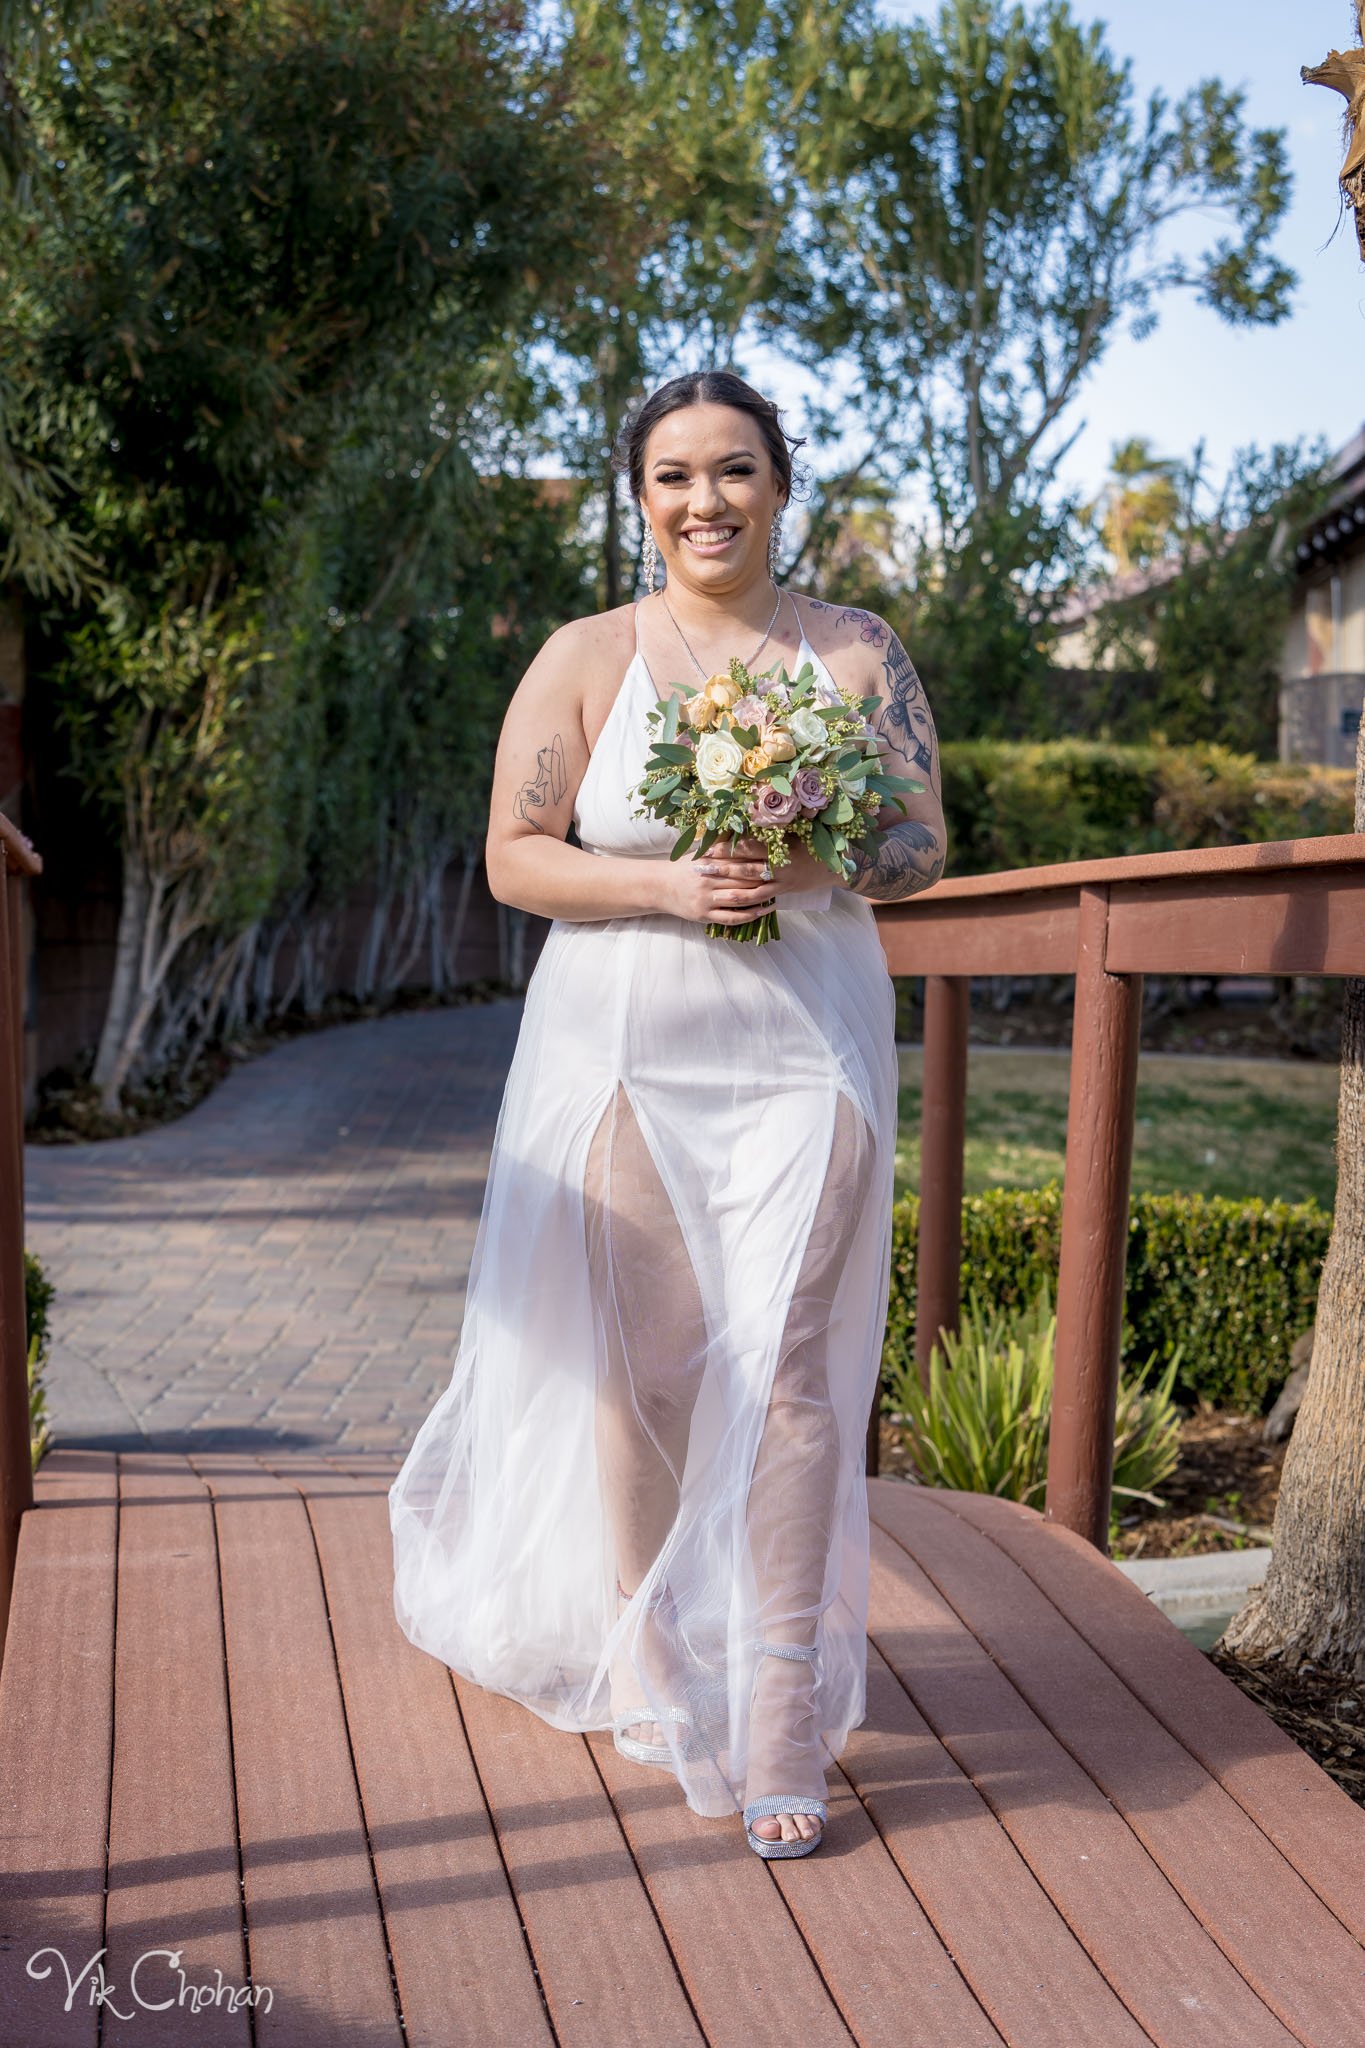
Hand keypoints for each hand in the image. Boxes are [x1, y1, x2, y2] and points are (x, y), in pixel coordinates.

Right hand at [654, 834, 779, 926]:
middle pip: (741, 880)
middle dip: (762, 879)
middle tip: (782, 877)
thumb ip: (719, 843)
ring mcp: (706, 900)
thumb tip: (739, 824)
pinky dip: (749, 916)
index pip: (738, 861)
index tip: (775, 859)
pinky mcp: (704, 915)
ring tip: (776, 894)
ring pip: (738, 900)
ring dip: (759, 898)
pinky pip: (731, 918)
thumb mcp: (699, 852)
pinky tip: (762, 912)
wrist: (660, 887)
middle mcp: (707, 881)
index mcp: (708, 863)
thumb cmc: (684, 868)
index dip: (757, 861)